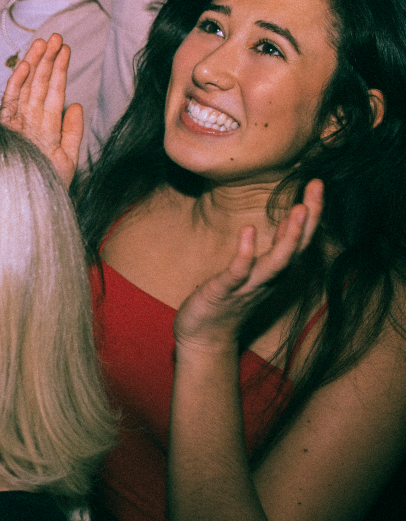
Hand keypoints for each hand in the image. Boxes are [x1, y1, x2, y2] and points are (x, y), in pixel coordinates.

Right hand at [0, 34, 82, 187]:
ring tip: (43, 42)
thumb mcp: (69, 158)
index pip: (54, 92)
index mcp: (46, 126)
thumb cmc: (48, 185)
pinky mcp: (6, 129)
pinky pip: (11, 102)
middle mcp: (31, 121)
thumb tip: (78, 105)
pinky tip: (26, 66)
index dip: (60, 70)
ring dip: (35, 64)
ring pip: (27, 88)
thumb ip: (73, 132)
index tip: (65, 49)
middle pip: (40, 84)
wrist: (30, 205)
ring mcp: (18, 124)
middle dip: (48, 60)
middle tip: (56, 36)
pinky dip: (17, 84)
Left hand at [173, 180, 323, 353]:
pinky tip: (250, 231)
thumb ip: (272, 250)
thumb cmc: (228, 300)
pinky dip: (246, 253)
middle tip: (316, 188)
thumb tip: (289, 219)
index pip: (300, 239)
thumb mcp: (253, 271)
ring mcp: (248, 286)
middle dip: (309, 218)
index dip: (311, 213)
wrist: (204, 337)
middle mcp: (268, 279)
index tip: (316, 183)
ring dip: (289, 238)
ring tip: (297, 210)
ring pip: (276, 263)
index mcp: (275, 271)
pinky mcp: (224, 292)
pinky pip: (239, 272)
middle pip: (297, 247)